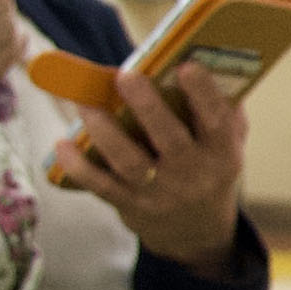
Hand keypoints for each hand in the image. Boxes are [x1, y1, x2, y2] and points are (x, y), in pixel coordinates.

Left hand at [56, 63, 246, 275]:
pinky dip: (79, 167)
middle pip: (170, 140)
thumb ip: (223, 109)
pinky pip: (102, 186)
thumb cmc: (209, 168)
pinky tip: (62, 145)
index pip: (217, 121)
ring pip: (130, 163)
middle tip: (126, 76)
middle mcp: (193, 175)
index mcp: (222, 153)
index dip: (203, 94)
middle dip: (147, 107)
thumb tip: (202, 58)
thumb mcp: (228, 143)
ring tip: (85, 104)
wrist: (196, 231)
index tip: (186, 66)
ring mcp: (160, 193)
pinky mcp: (131, 205)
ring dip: (105, 132)